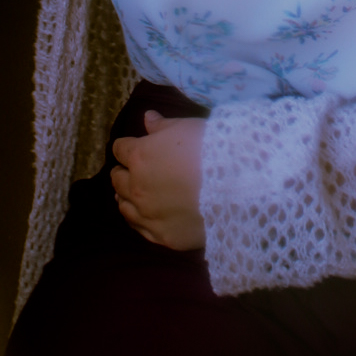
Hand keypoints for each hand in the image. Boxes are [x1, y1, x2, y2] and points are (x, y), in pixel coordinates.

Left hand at [110, 112, 205, 249]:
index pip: (120, 149)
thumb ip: (162, 126)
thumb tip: (147, 118)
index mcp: (139, 156)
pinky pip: (140, 229)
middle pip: (117, 179)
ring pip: (124, 206)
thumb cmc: (211, 149)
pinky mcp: (162, 236)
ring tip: (133, 194)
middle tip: (130, 171)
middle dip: (123, 172)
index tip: (132, 147)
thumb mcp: (186, 127)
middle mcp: (136, 187)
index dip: (126, 147)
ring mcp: (147, 215)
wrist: (237, 188)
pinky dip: (140, 220)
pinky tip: (146, 216)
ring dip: (126, 197)